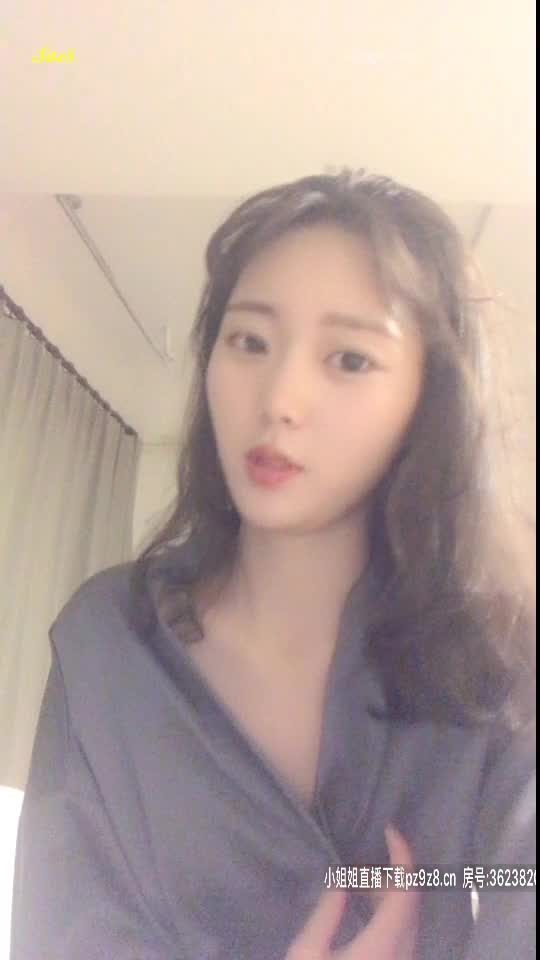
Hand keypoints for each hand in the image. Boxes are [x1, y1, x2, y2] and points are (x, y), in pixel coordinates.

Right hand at [285, 826, 419, 958]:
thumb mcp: (307, 954)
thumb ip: (325, 915)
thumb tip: (339, 881)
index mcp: (383, 942)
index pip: (405, 890)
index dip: (402, 855)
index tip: (388, 830)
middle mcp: (403, 951)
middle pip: (412, 901)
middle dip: (395, 871)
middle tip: (369, 853)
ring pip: (411, 919)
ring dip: (393, 894)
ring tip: (364, 877)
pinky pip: (405, 933)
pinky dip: (392, 913)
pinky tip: (368, 909)